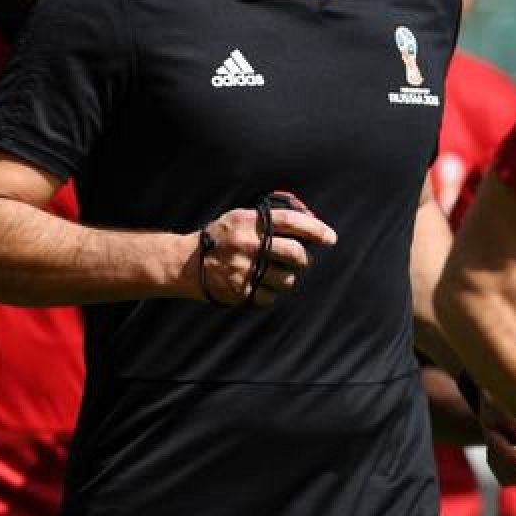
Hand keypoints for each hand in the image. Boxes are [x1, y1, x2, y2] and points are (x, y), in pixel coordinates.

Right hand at [194, 201, 336, 306]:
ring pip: (287, 279)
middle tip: (301, 261)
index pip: (291, 222)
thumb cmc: (218, 238)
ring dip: (286, 278)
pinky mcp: (241, 291)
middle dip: (304, 259)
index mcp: (248, 222)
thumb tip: (307, 223)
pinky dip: (270, 293)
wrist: (185, 263)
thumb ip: (267, 219)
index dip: (316, 229)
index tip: (330, 238)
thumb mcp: (238, 219)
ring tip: (274, 274)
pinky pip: (271, 297)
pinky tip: (259, 285)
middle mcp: (248, 244)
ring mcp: (245, 269)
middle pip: (296, 253)